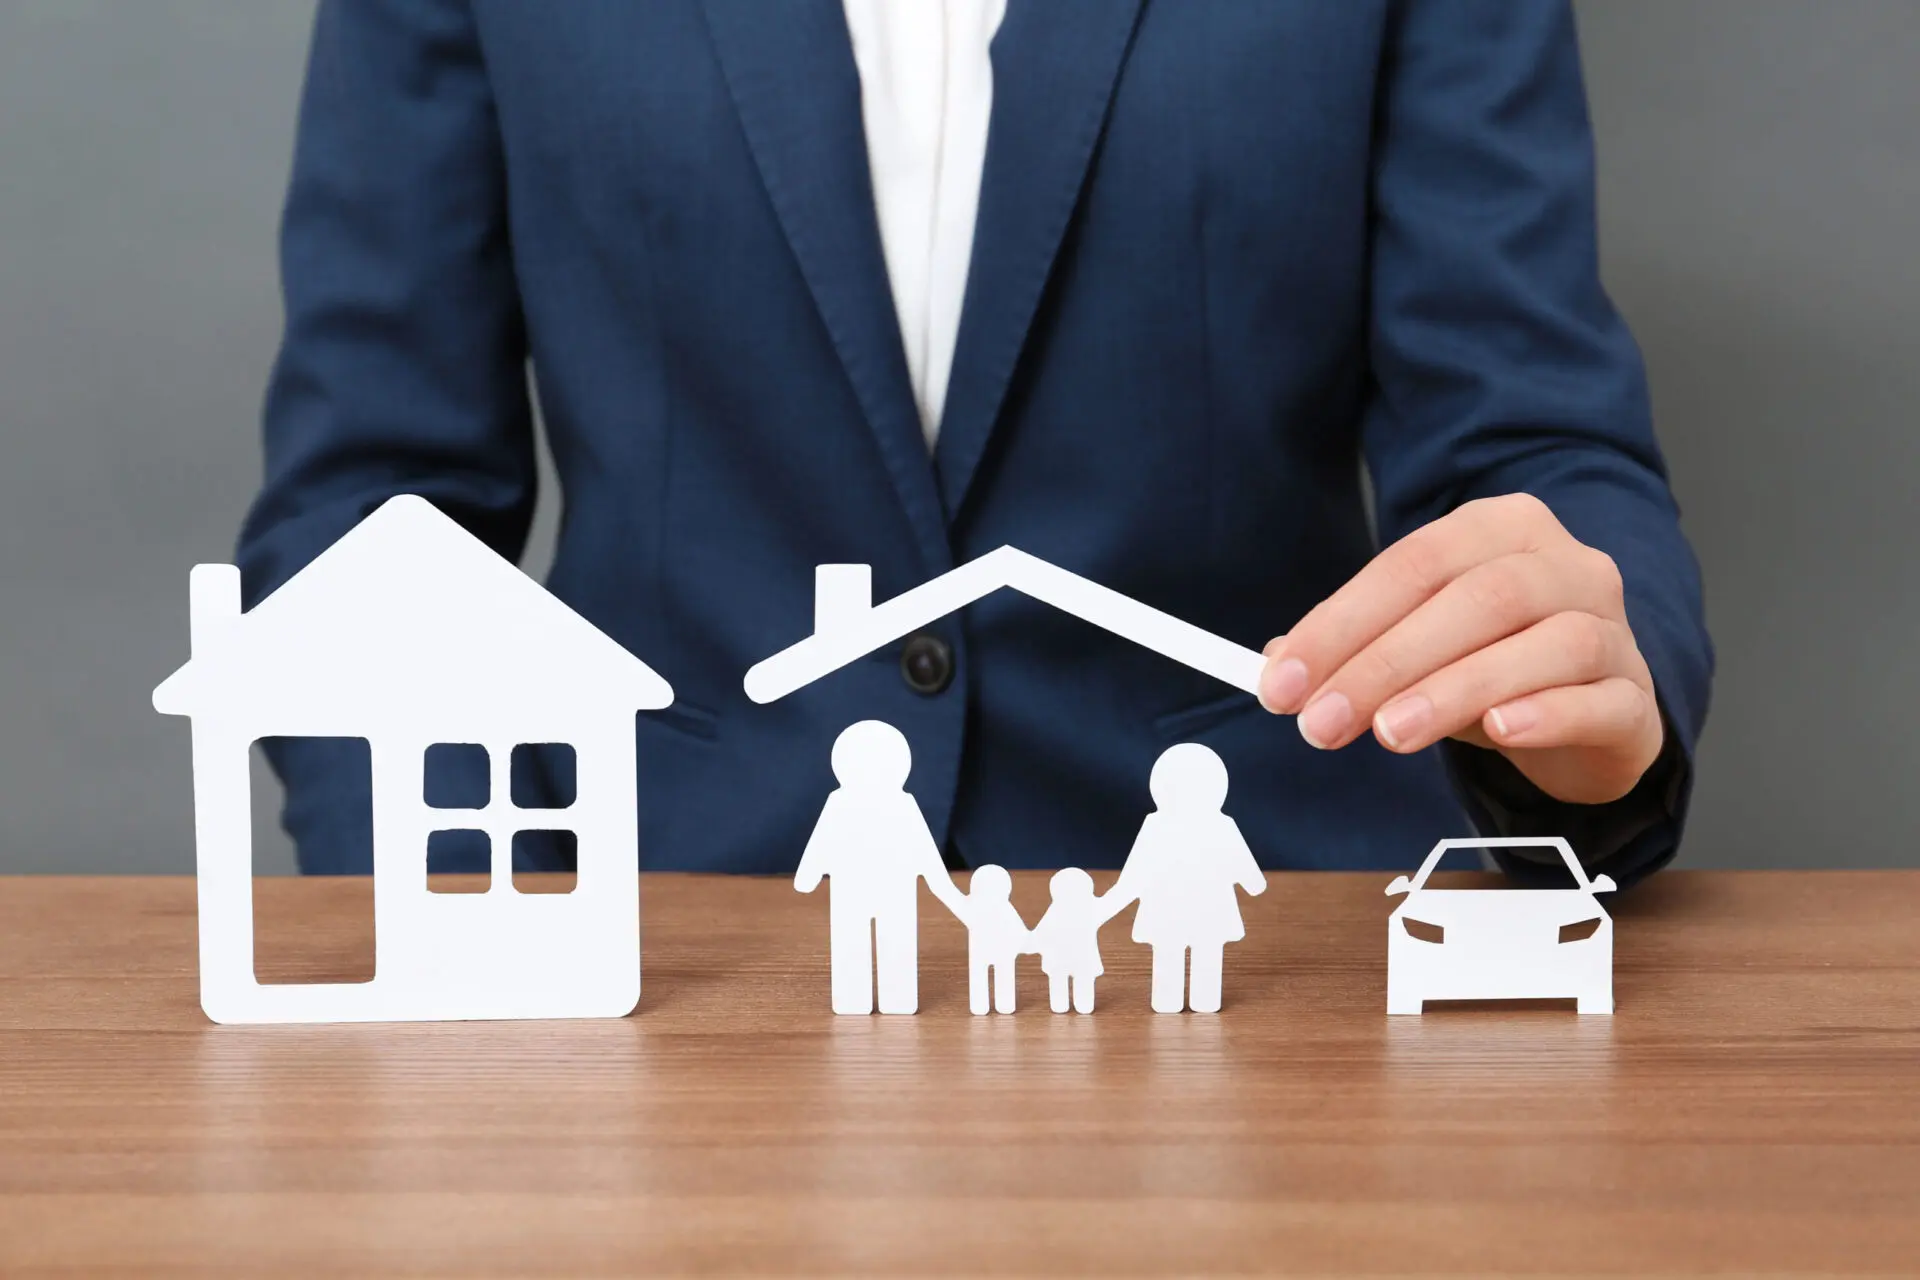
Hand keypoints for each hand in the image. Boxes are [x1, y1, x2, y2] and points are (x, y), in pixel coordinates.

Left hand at [1257, 494, 1661, 805]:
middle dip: (1385, 663)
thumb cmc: (1495, 666)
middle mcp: (1566, 564)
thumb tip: (1277, 665)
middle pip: (1475, 599)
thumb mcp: (1419, 650)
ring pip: (1541, 642)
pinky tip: (1499, 731)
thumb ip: (1354, 649)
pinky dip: (1544, 712)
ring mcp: (1613, 627)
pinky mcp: (1636, 697)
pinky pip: (1596, 697)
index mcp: (1502, 530)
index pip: (1413, 565)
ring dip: (1455, 689)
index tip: (1283, 682)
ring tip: (1390, 733)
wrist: (1594, 713)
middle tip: (1322, 722)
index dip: (1341, 623)